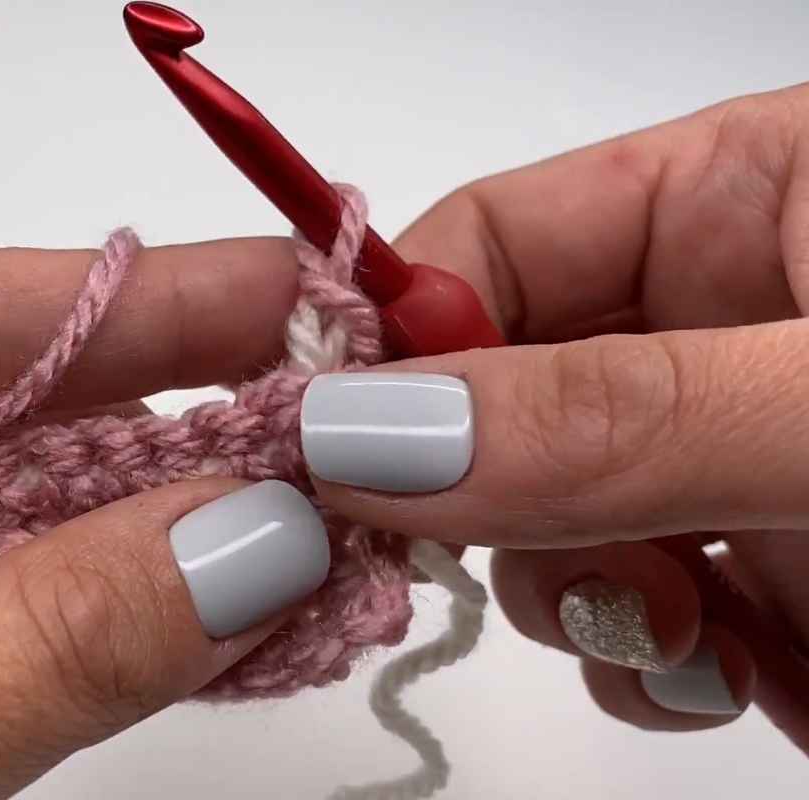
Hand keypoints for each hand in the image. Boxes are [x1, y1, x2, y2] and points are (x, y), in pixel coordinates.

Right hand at [301, 83, 808, 745]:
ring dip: (571, 591)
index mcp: (746, 198)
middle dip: (484, 495)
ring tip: (674, 628)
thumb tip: (371, 437)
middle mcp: (716, 322)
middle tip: (510, 552)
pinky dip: (637, 661)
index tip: (333, 449)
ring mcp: (719, 451)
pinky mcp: (746, 563)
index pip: (491, 236)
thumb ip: (608, 416)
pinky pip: (619, 608)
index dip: (398, 339)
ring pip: (541, 517)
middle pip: (493, 395)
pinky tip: (719, 671)